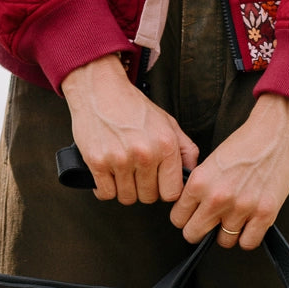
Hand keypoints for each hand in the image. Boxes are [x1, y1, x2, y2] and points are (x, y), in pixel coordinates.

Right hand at [62, 55, 198, 204]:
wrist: (99, 90)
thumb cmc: (133, 107)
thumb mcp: (167, 123)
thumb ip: (185, 149)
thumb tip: (190, 173)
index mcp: (165, 145)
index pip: (171, 192)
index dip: (164, 190)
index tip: (158, 184)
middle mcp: (145, 153)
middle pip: (148, 197)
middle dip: (143, 189)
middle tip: (137, 174)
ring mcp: (120, 159)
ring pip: (126, 198)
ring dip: (124, 189)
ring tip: (123, 172)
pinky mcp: (98, 162)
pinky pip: (105, 193)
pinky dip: (105, 188)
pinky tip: (108, 174)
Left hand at [169, 93, 288, 247]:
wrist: (276, 132)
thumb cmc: (244, 144)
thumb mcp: (210, 163)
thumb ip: (198, 188)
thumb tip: (190, 211)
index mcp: (199, 182)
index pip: (178, 219)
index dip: (185, 217)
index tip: (194, 214)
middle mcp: (217, 198)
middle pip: (194, 235)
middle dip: (200, 230)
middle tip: (210, 222)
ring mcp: (241, 208)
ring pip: (223, 242)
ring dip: (227, 232)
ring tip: (235, 217)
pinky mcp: (264, 214)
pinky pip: (247, 243)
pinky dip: (247, 237)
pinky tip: (249, 224)